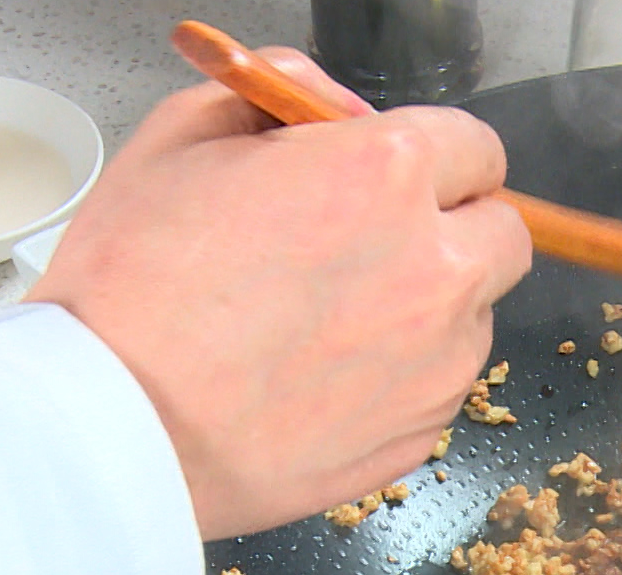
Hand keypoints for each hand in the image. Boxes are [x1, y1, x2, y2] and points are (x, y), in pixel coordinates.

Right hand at [28, 49, 531, 539]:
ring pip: (477, 317)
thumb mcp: (184, 140)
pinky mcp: (421, 432)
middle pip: (505, 235)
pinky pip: (440, 388)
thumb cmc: (134, 290)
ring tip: (334, 323)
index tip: (408, 178)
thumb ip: (280, 95)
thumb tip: (334, 105)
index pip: (476, 148)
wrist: (116, 428)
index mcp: (386, 178)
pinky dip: (404, 378)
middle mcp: (435, 270)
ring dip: (433, 309)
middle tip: (384, 245)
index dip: (438, 159)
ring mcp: (438, 362)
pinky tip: (326, 379)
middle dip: (459, 230)